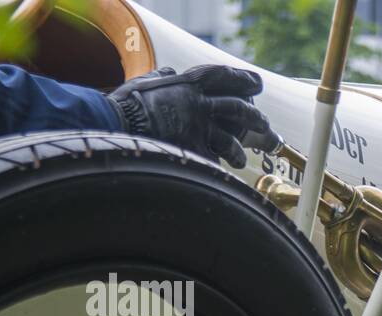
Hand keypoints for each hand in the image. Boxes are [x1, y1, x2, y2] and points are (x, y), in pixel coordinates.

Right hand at [107, 65, 280, 167]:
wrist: (115, 125)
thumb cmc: (126, 105)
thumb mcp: (145, 82)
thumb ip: (162, 78)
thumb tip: (169, 73)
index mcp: (188, 84)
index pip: (224, 77)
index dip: (244, 80)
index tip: (257, 84)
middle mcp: (199, 103)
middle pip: (240, 109)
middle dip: (257, 119)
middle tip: (266, 126)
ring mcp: (198, 127)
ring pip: (232, 141)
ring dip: (239, 153)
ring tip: (240, 160)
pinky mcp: (194, 150)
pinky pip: (213, 163)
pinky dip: (217, 171)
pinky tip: (219, 177)